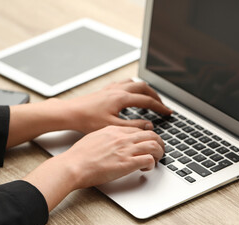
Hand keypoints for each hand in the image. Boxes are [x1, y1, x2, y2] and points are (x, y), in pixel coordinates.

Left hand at [7, 79, 170, 147]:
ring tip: (150, 98)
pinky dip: (133, 87)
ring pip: (134, 83)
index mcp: (122, 98)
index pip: (147, 101)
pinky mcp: (106, 90)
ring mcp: (112, 88)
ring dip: (145, 90)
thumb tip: (148, 125)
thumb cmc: (87, 120)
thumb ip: (133, 125)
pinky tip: (131, 93)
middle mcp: (118, 90)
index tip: (168, 112)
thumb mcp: (113, 126)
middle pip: (144, 88)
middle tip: (162, 105)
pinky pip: (124, 83)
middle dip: (156, 96)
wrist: (70, 112)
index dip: (160, 107)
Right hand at [23, 125, 163, 210]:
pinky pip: (149, 160)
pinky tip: (146, 168)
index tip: (149, 140)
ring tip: (157, 159)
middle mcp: (122, 138)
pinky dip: (152, 164)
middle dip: (159, 142)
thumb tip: (113, 141)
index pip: (139, 129)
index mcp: (114, 130)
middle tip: (160, 149)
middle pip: (151, 134)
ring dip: (159, 153)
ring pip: (154, 145)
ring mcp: (126, 149)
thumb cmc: (79, 155)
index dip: (147, 135)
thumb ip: (107, 137)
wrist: (73, 165)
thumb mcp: (94, 137)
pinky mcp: (127, 163)